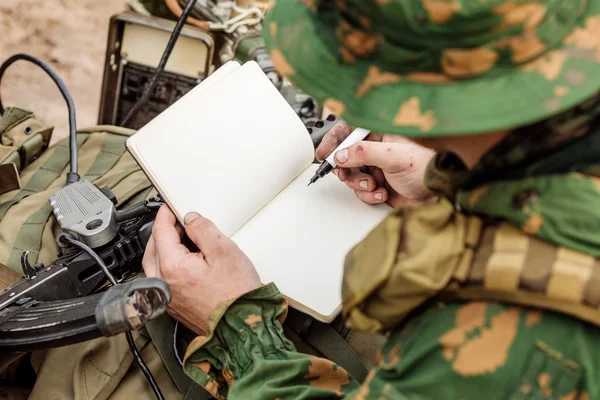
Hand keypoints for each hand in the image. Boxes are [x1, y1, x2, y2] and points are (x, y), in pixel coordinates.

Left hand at [142, 205, 260, 335]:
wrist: (241, 326)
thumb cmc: (236, 294)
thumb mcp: (224, 250)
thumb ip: (203, 230)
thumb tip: (191, 219)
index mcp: (172, 267)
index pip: (161, 232)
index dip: (165, 215)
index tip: (170, 208)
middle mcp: (163, 284)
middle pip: (153, 249)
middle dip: (162, 232)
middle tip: (176, 222)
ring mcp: (167, 298)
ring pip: (154, 266)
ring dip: (162, 249)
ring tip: (180, 240)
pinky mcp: (173, 307)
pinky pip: (162, 280)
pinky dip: (167, 266)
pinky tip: (184, 262)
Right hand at [316, 121, 436, 207]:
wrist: (438, 189)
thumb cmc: (425, 166)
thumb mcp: (392, 156)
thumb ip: (364, 153)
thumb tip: (341, 155)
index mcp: (379, 134)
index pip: (348, 132)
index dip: (334, 141)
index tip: (324, 153)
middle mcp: (375, 150)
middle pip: (345, 157)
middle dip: (347, 170)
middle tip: (348, 175)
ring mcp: (376, 168)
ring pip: (352, 176)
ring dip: (359, 185)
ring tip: (374, 186)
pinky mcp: (378, 184)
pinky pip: (361, 191)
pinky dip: (368, 195)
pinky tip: (382, 194)